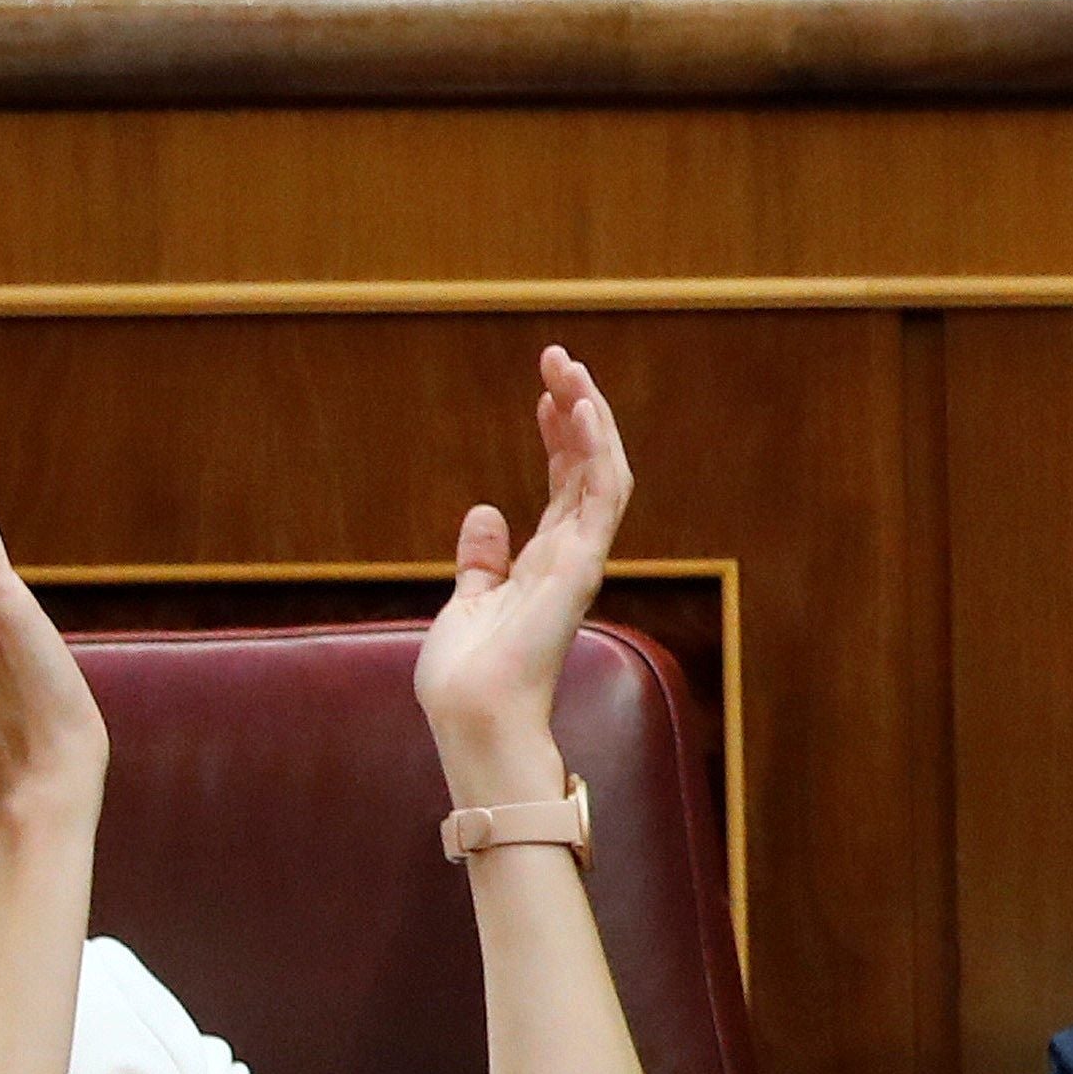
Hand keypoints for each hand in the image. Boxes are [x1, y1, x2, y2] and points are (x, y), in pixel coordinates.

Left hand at [417, 346, 632, 804]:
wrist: (471, 715)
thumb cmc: (467, 674)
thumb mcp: (468, 600)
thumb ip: (482, 557)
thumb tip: (483, 510)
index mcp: (548, 562)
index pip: (566, 483)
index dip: (559, 434)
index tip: (545, 392)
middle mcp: (573, 555)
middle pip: (589, 466)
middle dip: (579, 409)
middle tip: (560, 358)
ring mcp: (582, 558)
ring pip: (604, 470)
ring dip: (591, 415)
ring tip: (569, 367)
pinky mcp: (581, 565)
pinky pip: (601, 495)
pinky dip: (596, 448)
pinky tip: (580, 408)